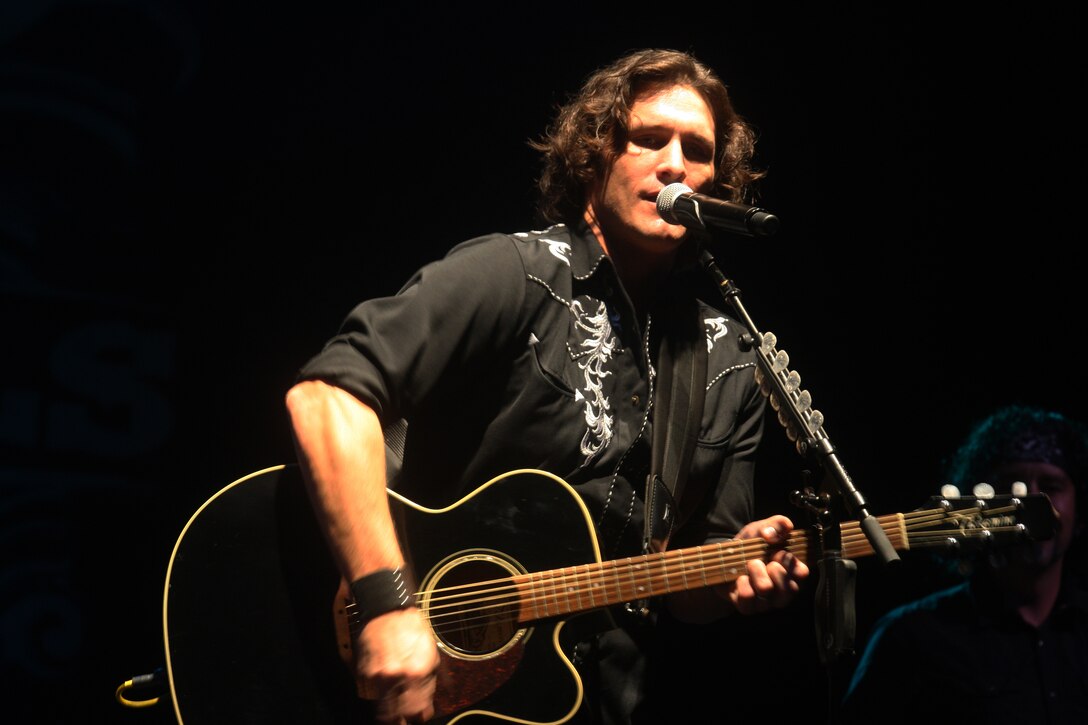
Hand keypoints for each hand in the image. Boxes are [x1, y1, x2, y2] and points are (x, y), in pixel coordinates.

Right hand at [356, 607, 440, 723]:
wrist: (389, 610)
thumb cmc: (412, 628)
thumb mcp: (431, 653)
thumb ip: (428, 683)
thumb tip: (425, 706)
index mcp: (417, 672)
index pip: (417, 711)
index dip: (419, 717)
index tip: (420, 717)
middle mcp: (397, 676)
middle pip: (398, 715)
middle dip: (404, 718)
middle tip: (407, 717)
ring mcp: (378, 676)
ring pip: (383, 708)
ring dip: (391, 711)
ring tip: (396, 707)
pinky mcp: (365, 672)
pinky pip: (374, 692)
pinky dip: (381, 694)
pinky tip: (387, 687)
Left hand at [724, 515, 808, 614]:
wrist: (724, 559)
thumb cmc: (750, 545)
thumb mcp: (762, 529)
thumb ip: (776, 524)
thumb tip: (782, 527)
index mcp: (791, 572)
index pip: (802, 573)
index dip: (791, 563)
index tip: (779, 553)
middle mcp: (782, 591)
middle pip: (789, 589)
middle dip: (775, 569)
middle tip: (763, 559)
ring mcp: (766, 602)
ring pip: (767, 592)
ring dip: (756, 573)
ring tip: (751, 564)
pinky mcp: (748, 608)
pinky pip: (748, 599)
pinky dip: (743, 584)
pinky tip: (740, 578)